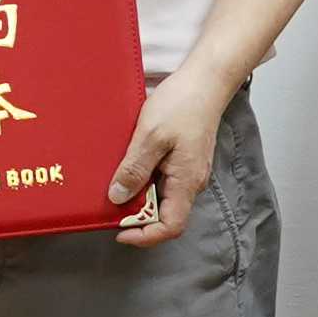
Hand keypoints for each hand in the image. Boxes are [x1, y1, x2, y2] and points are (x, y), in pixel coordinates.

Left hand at [106, 74, 222, 244]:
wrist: (206, 81)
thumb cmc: (183, 103)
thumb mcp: (151, 136)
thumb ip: (135, 169)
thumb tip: (118, 198)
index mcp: (186, 182)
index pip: (170, 226)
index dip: (145, 235)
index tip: (120, 229)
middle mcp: (191, 182)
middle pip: (165, 215)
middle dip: (138, 216)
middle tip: (111, 204)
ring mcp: (189, 171)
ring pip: (163, 197)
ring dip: (140, 195)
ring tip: (117, 181)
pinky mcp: (185, 160)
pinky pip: (164, 181)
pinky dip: (145, 180)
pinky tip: (131, 165)